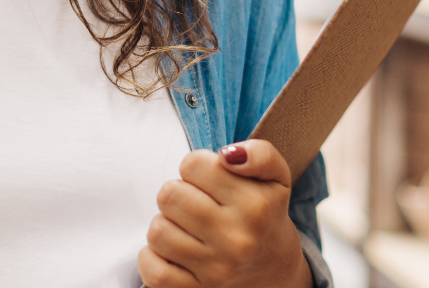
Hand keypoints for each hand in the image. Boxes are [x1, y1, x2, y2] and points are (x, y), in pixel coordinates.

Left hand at [138, 140, 311, 287]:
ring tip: (186, 227)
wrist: (276, 275)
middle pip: (169, 194)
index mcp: (256, 206)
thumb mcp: (276, 179)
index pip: (193, 164)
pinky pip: (152, 269)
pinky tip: (172, 252)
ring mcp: (216, 270)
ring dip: (166, 225)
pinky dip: (152, 258)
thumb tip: (227, 155)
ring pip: (158, 230)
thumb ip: (260, 154)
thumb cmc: (266, 218)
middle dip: (178, 194)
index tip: (208, 181)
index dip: (196, 167)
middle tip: (195, 204)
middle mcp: (237, 239)